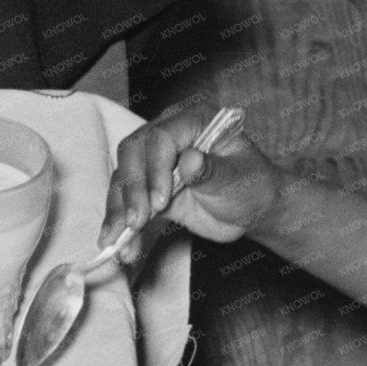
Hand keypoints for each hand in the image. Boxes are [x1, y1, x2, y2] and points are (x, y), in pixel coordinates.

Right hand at [100, 105, 285, 264]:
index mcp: (193, 122)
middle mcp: (166, 137)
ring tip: (118, 241)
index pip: (160, 138)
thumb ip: (214, 171)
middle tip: (137, 222)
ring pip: (122, 181)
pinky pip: (124, 203)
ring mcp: (152, 163)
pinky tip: (116, 244)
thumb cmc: (250, 185)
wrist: (249, 208)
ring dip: (118, 212)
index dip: (155, 169)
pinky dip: (118, 224)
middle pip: (132, 156)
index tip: (160, 202)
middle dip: (131, 191)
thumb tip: (189, 160)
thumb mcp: (238, 179)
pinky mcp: (144, 189)